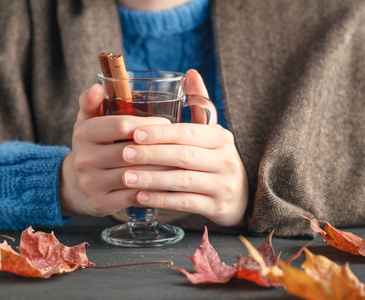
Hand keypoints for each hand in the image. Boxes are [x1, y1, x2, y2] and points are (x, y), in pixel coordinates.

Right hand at [59, 84, 170, 216]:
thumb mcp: (88, 122)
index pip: (120, 126)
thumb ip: (93, 103)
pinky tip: (169, 183)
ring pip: (134, 175)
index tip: (168, 122)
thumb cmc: (93, 146)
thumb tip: (98, 86)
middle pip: (130, 152)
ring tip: (180, 162)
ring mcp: (91, 183)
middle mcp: (83, 159)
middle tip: (181, 144)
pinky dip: (153, 190)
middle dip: (158, 147)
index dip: (147, 124)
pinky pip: (133, 196)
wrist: (77, 185)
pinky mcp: (100, 203)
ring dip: (160, 169)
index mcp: (83, 133)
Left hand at [121, 70, 248, 226]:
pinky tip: (140, 196)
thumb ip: (200, 105)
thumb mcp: (211, 132)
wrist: (240, 197)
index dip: (161, 133)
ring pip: (183, 182)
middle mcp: (226, 160)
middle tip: (124, 154)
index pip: (189, 132)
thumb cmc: (215, 158)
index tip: (135, 132)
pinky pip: (185, 203)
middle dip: (151, 155)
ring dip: (152, 179)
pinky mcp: (218, 208)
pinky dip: (161, 200)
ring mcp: (223, 186)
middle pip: (184, 156)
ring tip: (126, 178)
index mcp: (221, 137)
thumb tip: (190, 73)